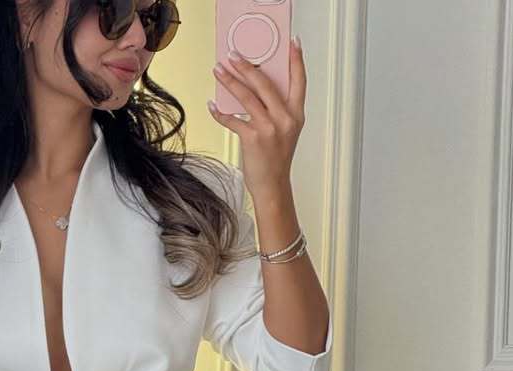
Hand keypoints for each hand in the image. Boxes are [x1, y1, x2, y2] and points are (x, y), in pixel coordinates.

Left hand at [208, 36, 305, 200]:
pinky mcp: (253, 138)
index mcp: (296, 114)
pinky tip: (212, 105)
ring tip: (219, 70)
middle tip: (234, 55)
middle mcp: (285, 118)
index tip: (292, 42)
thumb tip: (256, 88)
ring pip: (247, 97)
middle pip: (265, 83)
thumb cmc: (276, 159)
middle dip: (247, 66)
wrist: (272, 186)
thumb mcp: (285, 131)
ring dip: (230, 81)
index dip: (296, 60)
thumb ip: (277, 110)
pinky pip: (233, 119)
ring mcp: (269, 128)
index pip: (299, 81)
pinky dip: (220, 112)